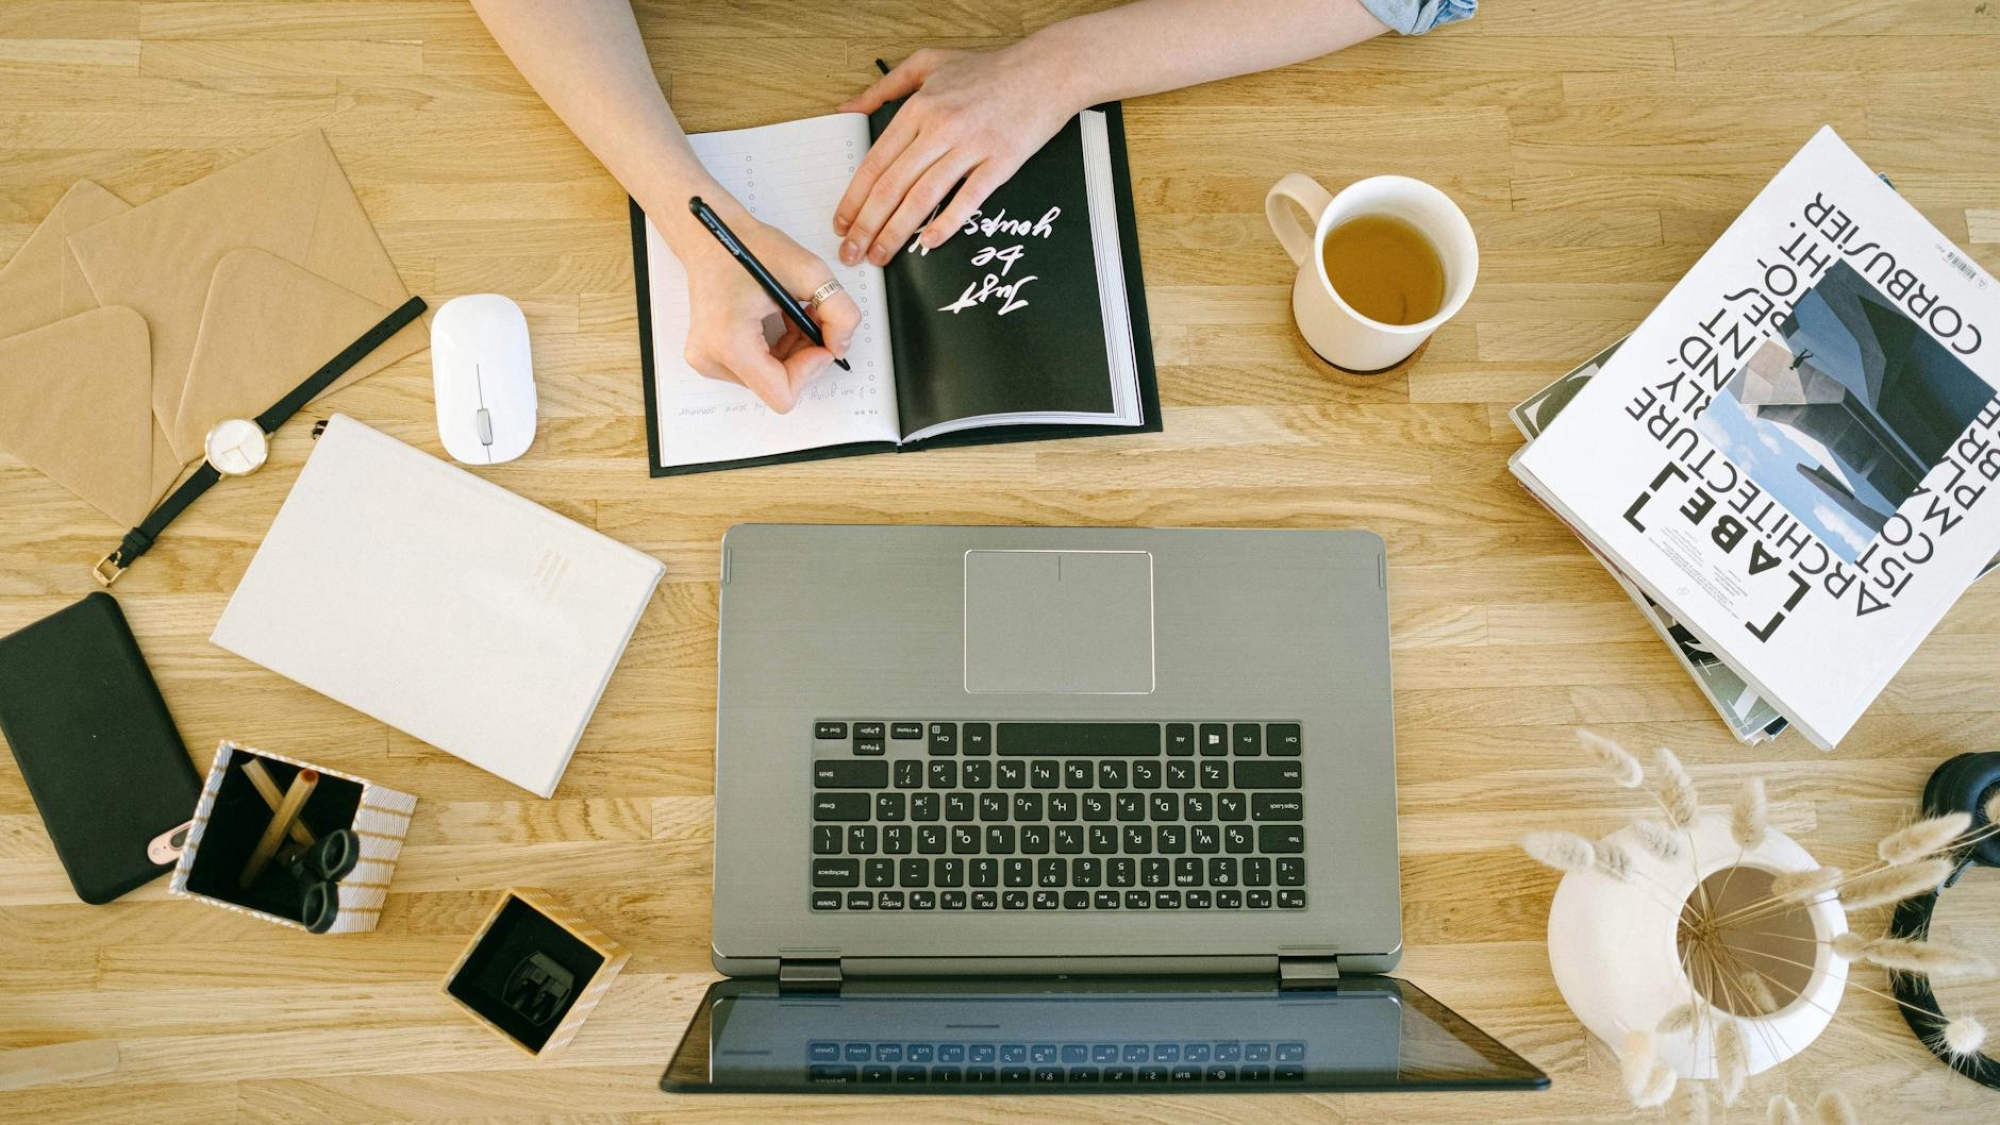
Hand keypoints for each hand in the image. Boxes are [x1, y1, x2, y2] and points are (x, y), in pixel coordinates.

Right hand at [673, 200, 860, 412]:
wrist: (710, 237)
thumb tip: (839, 348)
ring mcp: (708, 361)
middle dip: (804, 356)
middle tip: (810, 318)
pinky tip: (778, 321)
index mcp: (729, 341)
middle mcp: (711, 358)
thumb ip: (839, 312)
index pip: (782, 393)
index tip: (819, 338)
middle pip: (777, 387)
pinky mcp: (710, 358)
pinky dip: (777, 351)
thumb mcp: (809, 271)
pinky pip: (758, 371)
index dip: (810, 369)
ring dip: (793, 353)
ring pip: (770, 381)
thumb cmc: (748, 247)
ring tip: (792, 315)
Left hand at [833, 45, 1080, 267]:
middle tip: (853, 252)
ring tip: (881, 255)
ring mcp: (972, 146)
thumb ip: (884, 87)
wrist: (1047, 70)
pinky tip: (928, 241)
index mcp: (920, 107)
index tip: (842, 223)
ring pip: (923, 197)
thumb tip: (847, 108)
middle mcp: (941, 127)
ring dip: (897, 231)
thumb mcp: (928, 63)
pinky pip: (969, 198)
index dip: (854, 199)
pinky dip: (947, 222)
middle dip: (867, 225)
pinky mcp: (1001, 162)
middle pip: (893, 186)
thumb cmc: (989, 69)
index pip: (876, 163)